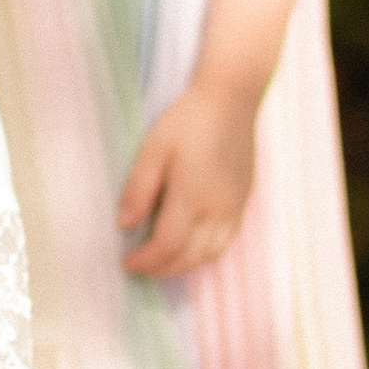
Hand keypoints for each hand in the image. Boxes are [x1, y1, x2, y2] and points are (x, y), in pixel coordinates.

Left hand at [118, 82, 257, 276]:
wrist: (231, 99)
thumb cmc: (188, 119)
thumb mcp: (154, 148)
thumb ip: (139, 188)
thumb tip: (125, 224)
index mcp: (192, 196)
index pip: (167, 245)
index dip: (146, 261)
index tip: (127, 262)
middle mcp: (217, 208)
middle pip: (190, 256)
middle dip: (163, 269)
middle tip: (140, 268)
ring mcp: (234, 206)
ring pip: (212, 253)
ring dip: (185, 265)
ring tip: (162, 262)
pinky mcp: (243, 199)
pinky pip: (227, 239)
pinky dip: (206, 252)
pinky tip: (191, 247)